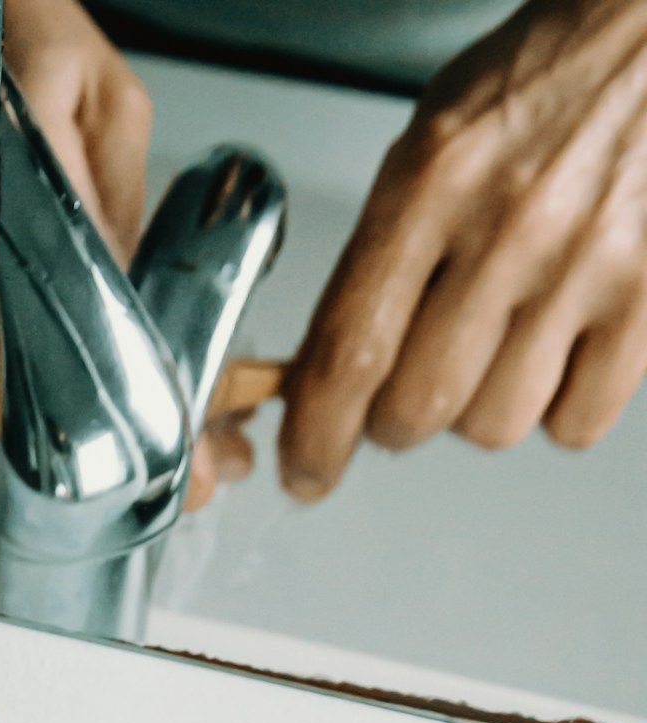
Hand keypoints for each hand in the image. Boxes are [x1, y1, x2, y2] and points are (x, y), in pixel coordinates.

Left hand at [282, 0, 646, 498]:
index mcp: (434, 179)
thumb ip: (377, 255)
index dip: (316, 437)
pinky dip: (559, 408)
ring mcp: (585, 263)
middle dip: (398, 420)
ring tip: (499, 342)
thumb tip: (324, 375)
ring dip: (481, 408)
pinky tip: (557, 352)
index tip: (305, 471)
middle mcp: (510, 224)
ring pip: (494, 426)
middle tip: (412, 386)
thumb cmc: (541, 83)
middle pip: (417, 409)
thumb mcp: (431, 142)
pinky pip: (577, 422)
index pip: (350, 352)